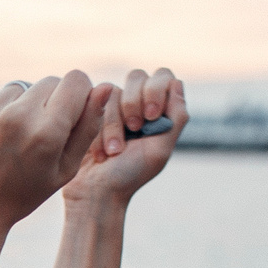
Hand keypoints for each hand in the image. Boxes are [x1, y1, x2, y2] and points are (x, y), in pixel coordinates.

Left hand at [0, 70, 118, 239]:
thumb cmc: (21, 196)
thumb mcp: (63, 170)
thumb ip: (88, 127)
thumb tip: (106, 87)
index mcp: (46, 133)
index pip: (76, 80)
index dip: (78, 95)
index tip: (71, 112)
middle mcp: (16, 116)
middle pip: (49, 82)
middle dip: (52, 101)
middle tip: (41, 134)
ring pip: (21, 88)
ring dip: (22, 107)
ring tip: (13, 142)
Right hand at [67, 66, 184, 209]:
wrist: (95, 192)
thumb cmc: (130, 175)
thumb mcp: (160, 150)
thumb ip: (176, 117)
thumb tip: (177, 83)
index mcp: (159, 112)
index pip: (163, 77)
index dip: (156, 91)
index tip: (151, 117)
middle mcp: (137, 104)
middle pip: (138, 76)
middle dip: (134, 102)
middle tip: (134, 128)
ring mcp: (112, 107)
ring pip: (114, 90)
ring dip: (114, 123)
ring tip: (114, 150)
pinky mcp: (90, 112)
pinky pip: (93, 101)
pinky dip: (99, 127)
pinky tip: (100, 149)